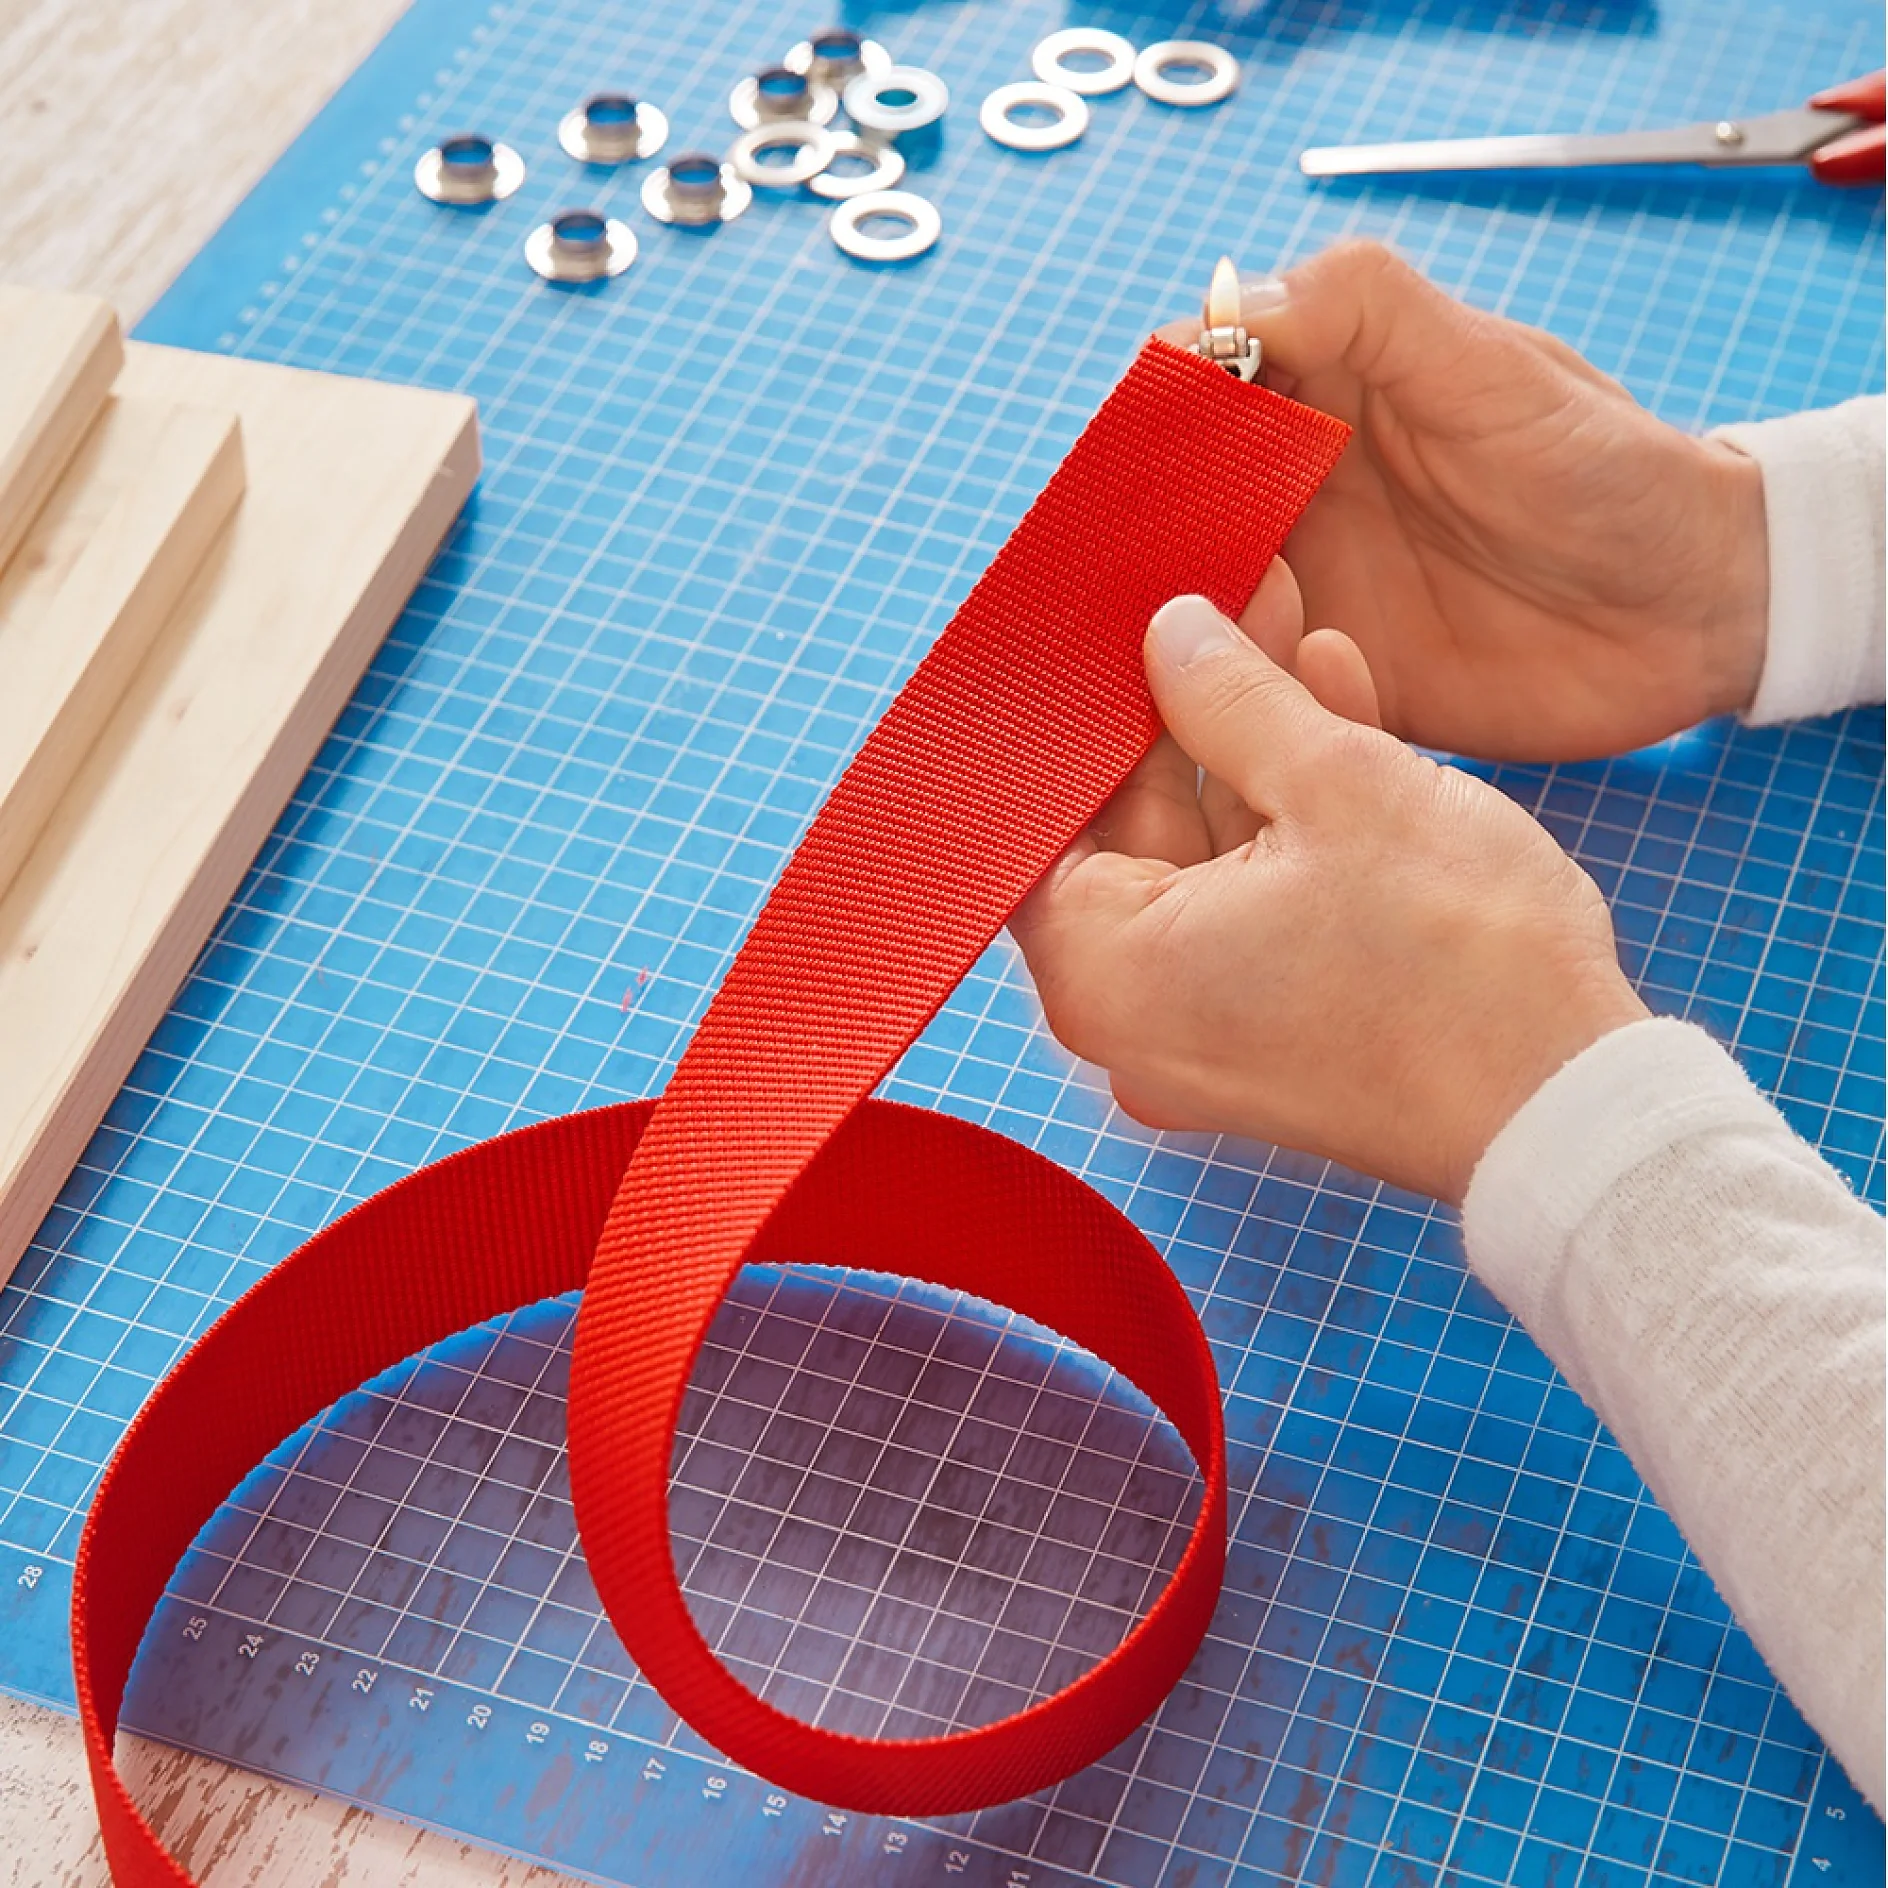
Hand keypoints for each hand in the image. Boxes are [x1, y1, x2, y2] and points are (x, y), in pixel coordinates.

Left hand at [1008, 568, 1648, 1202]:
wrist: (1572, 1107)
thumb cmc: (1456, 959)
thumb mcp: (1337, 782)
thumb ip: (1231, 696)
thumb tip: (1171, 635)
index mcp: (1104, 973)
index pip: (1048, 818)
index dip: (1094, 714)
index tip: (1128, 634)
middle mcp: (1132, 1020)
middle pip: (1133, 834)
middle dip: (1189, 714)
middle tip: (1228, 610)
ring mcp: (1203, 1035)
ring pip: (1207, 864)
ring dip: (1253, 752)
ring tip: (1292, 631)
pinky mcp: (1273, 1036)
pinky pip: (1255, 910)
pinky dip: (1289, 827)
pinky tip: (1334, 715)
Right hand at [1160, 241, 1768, 761]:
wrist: (1695, 610)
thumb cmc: (1607, 467)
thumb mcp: (1490, 368)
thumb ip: (1369, 311)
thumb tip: (1229, 302)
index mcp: (1324, 399)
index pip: (1198, 388)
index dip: (1148, 415)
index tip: (1115, 461)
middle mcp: (1300, 494)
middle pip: (1175, 506)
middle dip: (1132, 535)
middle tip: (1101, 579)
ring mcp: (1313, 593)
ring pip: (1198, 604)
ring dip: (1165, 627)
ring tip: (1143, 655)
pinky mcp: (1335, 682)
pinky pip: (1253, 691)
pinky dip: (1221, 701)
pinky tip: (1201, 713)